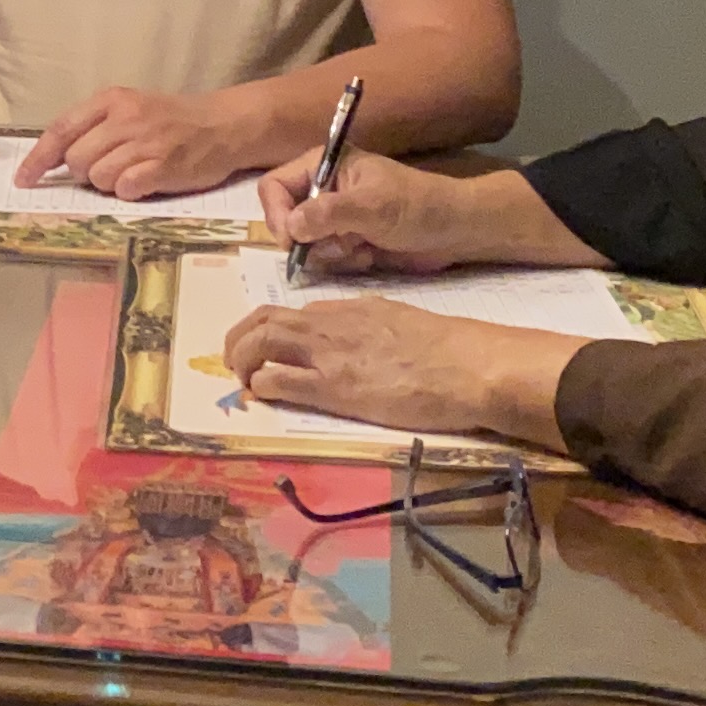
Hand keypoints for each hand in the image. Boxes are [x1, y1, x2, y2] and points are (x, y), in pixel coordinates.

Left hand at [18, 87, 240, 196]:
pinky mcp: (164, 166)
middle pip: (76, 159)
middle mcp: (125, 118)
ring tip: (132, 172)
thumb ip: (93, 127)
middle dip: (83, 173)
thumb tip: (53, 158)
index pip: (61, 129)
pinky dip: (129, 191)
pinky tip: (144, 183)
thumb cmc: (170, 119)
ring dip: (109, 183)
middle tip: (108, 168)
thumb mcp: (129, 108)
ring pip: (98, 177)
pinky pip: (126, 189)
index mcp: (111, 100)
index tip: (23, 180)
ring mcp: (146, 142)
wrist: (223, 125)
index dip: (38, 158)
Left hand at [218, 296, 580, 451]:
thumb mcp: (401, 322)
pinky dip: (262, 386)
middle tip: (235, 361)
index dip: (271, 328)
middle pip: (264, 319)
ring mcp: (330, 354)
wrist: (470, 365)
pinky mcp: (334, 388)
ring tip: (240, 379)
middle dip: (240, 338)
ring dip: (242, 359)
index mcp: (349, 308)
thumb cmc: (448, 349)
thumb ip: (370, 327)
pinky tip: (261, 396)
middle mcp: (331, 324)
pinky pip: (280, 380)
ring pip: (262, 342)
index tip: (264, 346)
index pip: (294, 311)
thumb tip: (355, 340)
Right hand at [252, 149, 583, 277]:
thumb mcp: (372, 206)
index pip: (274, 186)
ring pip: (304, 244)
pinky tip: (370, 254)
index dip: (275, 213)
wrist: (455, 230)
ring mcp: (334, 218)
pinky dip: (344, 262)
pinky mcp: (347, 241)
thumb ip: (328, 213)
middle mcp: (323, 190)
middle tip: (340, 245)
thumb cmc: (416, 206)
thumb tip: (290, 226)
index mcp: (323, 166)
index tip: (291, 240)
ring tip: (361, 248)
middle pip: (285, 219)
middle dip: (309, 239)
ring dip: (330, 253)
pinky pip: (325, 259)